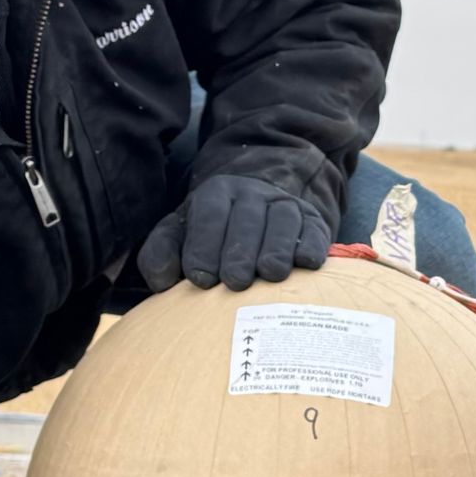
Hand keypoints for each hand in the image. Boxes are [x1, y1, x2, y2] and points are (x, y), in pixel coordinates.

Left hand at [136, 174, 330, 291]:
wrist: (260, 212)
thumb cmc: (212, 236)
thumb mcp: (180, 236)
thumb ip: (160, 254)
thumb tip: (163, 281)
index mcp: (215, 194)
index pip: (209, 216)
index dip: (204, 247)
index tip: (200, 279)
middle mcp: (252, 193)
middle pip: (247, 219)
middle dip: (240, 252)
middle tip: (235, 282)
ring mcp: (285, 205)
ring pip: (283, 221)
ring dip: (277, 248)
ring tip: (270, 275)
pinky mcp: (313, 221)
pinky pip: (315, 231)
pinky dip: (311, 246)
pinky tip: (304, 265)